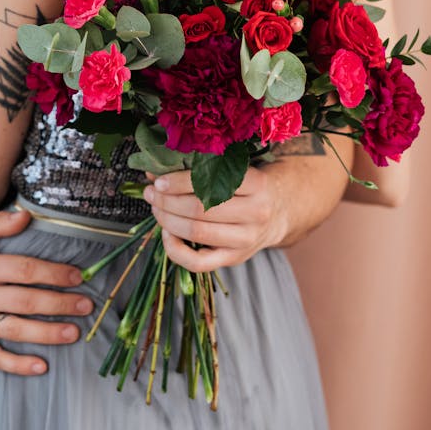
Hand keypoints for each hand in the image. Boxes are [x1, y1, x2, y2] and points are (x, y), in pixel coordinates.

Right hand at [0, 209, 92, 375]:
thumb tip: (27, 216)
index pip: (25, 271)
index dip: (54, 273)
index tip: (77, 276)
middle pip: (25, 302)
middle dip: (59, 304)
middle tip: (86, 306)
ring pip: (13, 330)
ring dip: (46, 334)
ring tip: (73, 333)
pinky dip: (16, 365)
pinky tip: (40, 366)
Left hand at [143, 168, 287, 271]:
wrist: (279, 211)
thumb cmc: (248, 185)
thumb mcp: (235, 169)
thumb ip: (199, 167)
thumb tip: (154, 171)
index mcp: (256, 184)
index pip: (210, 183)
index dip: (178, 183)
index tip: (159, 181)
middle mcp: (255, 213)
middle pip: (200, 209)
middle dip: (167, 201)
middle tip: (151, 193)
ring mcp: (246, 240)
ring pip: (197, 232)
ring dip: (167, 220)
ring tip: (155, 208)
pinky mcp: (235, 258)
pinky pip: (199, 263)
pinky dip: (176, 250)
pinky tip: (167, 233)